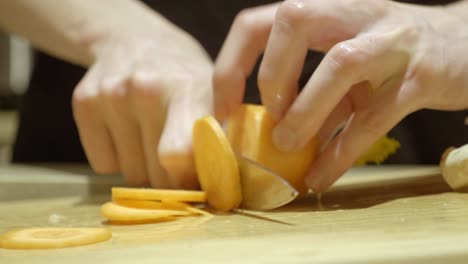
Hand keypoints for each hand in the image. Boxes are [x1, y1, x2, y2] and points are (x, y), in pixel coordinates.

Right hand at [72, 16, 212, 188]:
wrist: (135, 38)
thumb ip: (221, 134)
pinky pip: (103, 164)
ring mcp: (111, 95)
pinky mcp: (84, 102)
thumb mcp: (214, 92)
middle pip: (156, 173)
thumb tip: (220, 184)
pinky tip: (126, 131)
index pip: (178, 154)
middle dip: (170, 178)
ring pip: (130, 173)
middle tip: (176, 160)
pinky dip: (117, 159)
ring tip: (151, 137)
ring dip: (144, 169)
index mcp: (189, 87)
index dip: (188, 178)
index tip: (195, 180)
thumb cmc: (182, 73)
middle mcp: (146, 89)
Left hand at [214, 0, 467, 191]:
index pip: (261, 20)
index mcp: (330, 10)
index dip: (233, 65)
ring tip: (286, 146)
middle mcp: (358, 14)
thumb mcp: (348, 64)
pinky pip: (374, 118)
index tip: (225, 108)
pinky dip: (342, 152)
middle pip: (294, 20)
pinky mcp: (422, 78)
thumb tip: (273, 137)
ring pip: (340, 64)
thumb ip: (313, 93)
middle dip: (271, 75)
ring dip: (306, 111)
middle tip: (268, 118)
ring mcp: (392, 42)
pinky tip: (322, 176)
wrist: (466, 46)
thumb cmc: (393, 55)